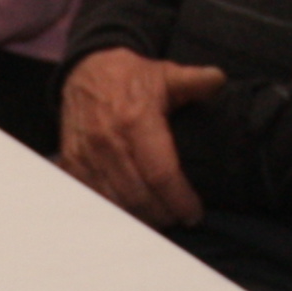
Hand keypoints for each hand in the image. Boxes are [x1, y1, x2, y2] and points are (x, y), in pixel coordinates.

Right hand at [55, 48, 223, 227]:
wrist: (85, 71)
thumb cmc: (130, 77)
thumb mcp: (164, 74)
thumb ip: (194, 81)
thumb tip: (219, 79)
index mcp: (136, 121)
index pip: (161, 174)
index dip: (180, 200)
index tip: (194, 213)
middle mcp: (108, 142)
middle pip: (139, 197)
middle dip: (163, 215)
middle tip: (178, 217)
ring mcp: (87, 155)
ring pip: (115, 203)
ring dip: (139, 218)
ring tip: (159, 219)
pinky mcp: (72, 163)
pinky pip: (92, 198)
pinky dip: (113, 211)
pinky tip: (131, 213)